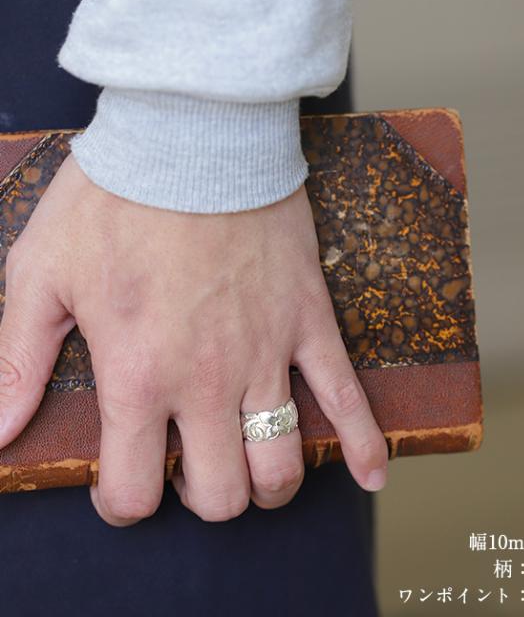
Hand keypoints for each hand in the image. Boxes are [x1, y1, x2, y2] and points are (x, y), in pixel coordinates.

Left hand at [0, 153, 387, 525]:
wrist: (192, 137)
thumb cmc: (116, 199)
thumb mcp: (42, 273)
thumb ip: (14, 361)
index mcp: (138, 376)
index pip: (133, 491)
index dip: (123, 504)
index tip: (124, 489)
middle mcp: (207, 382)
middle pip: (220, 493)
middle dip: (202, 497)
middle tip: (190, 469)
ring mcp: (266, 355)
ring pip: (280, 462)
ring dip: (267, 484)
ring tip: (255, 469)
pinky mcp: (308, 323)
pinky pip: (345, 394)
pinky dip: (362, 442)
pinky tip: (369, 473)